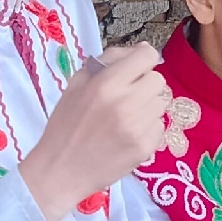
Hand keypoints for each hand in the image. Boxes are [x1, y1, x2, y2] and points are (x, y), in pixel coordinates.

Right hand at [17, 44, 170, 220]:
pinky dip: (147, 129)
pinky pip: (159, 127)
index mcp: (106, 84)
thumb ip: (107, 61)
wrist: (60, 171)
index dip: (142, 60)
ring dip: (146, 107)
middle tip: (127, 97)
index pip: (147, 56)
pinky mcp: (145, 148)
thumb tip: (140, 49)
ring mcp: (138, 128)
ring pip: (161, 104)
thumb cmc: (65, 125)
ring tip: (125, 118)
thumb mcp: (76, 84)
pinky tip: (127, 135)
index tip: (134, 69)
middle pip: (159, 80)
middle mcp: (126, 103)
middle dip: (144, 85)